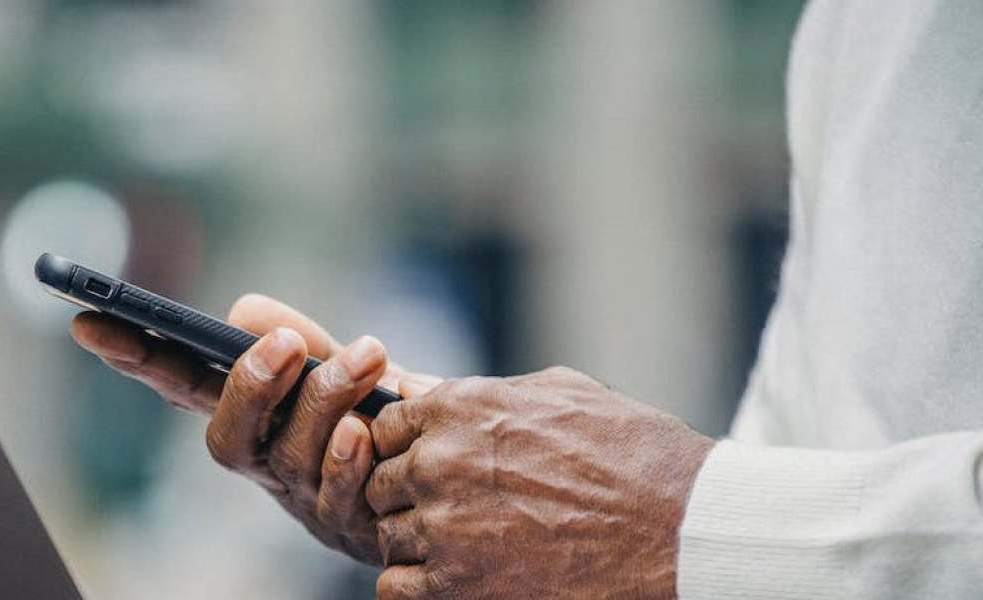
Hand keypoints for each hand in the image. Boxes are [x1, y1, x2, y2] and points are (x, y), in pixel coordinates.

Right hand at [70, 293, 439, 564]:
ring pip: (289, 457)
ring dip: (325, 397)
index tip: (89, 321)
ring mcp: (306, 496)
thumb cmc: (385, 411)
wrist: (445, 468)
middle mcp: (268, 460)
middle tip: (283, 340)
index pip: (184, 387)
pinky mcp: (351, 522)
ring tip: (367, 353)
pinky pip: (341, 493)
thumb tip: (245, 315)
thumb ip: (303, 339)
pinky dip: (353, 457)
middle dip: (248, 385)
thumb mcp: (345, 366)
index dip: (137, 358)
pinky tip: (371, 427)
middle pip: (227, 438)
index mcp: (256, 415)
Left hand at [366, 367, 713, 598]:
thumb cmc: (630, 451)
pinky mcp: (460, 587)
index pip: (387, 426)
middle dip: (408, 494)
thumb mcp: (558, 394)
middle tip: (450, 509)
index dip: (406, 446)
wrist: (678, 526)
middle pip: (381, 483)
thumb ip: (480, 394)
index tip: (428, 463)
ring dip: (416, 542)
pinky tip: (459, 576)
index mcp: (461, 408)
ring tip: (465, 545)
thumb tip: (421, 389)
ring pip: (387, 536)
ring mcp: (446, 527)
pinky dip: (419, 585)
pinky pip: (396, 587)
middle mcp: (441, 462)